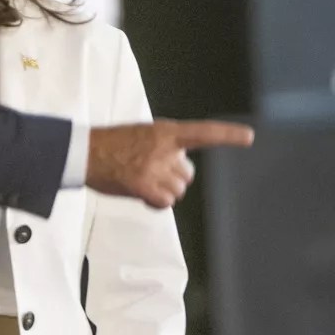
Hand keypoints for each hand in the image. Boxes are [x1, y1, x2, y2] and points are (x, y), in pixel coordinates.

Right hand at [87, 120, 254, 208]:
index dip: (228, 135)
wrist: (85, 152)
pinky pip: (164, 203)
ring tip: (141, 181)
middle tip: (152, 172)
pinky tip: (140, 193)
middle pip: (188, 174)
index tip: (249, 137)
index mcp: (166, 132)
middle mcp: (164, 149)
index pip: (204, 132)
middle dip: (175, 177)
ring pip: (177, 191)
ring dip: (164, 191)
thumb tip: (180, 165)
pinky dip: (154, 202)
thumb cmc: (111, 144)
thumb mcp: (144, 134)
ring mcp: (155, 168)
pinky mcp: (144, 186)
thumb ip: (165, 146)